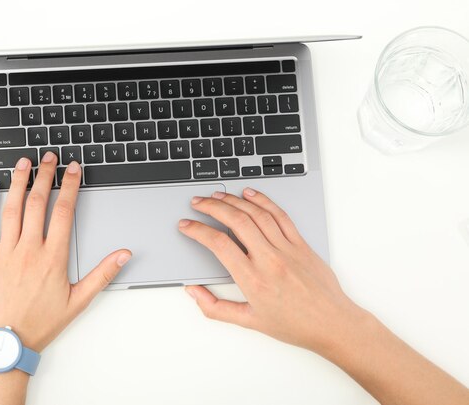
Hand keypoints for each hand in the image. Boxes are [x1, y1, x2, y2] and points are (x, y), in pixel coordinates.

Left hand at [0, 153, 131, 351]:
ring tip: (24, 163)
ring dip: (18, 182)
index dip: (70, 186)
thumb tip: (123, 255)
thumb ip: (102, 274)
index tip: (73, 170)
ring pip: (12, 209)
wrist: (6, 343)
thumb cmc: (41, 323)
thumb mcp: (79, 301)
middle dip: (46, 176)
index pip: (63, 212)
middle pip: (37, 203)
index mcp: (52, 258)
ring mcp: (5, 252)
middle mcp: (29, 250)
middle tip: (50, 158)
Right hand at [179, 188, 364, 353]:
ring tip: (218, 195)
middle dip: (212, 207)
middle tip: (198, 202)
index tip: (186, 225)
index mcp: (253, 280)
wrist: (333, 324)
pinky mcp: (302, 244)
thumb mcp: (249, 321)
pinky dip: (263, 201)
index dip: (197, 230)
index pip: (219, 244)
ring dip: (233, 200)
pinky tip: (250, 195)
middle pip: (236, 221)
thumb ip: (215, 307)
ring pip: (256, 214)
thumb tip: (194, 292)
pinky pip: (280, 216)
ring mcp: (287, 249)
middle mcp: (270, 260)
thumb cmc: (295, 325)